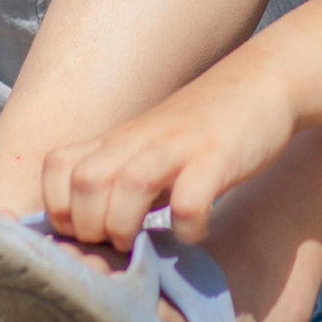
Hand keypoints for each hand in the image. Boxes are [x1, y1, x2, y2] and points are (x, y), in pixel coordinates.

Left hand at [39, 58, 298, 247]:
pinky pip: (191, 201)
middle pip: (85, 181)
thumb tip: (91, 232)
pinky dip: (188, 227)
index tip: (86, 231)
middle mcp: (141, 141)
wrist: (264, 79)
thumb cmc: (204, 125)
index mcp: (119, 141)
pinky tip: (197, 231)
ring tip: (146, 242)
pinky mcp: (219, 158)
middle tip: (118, 243)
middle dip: (90, 227)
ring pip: (128, 185)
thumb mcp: (149, 146)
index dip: (59, 208)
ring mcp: (179, 147)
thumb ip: (120, 180)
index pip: (57, 168)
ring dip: (127, 226)